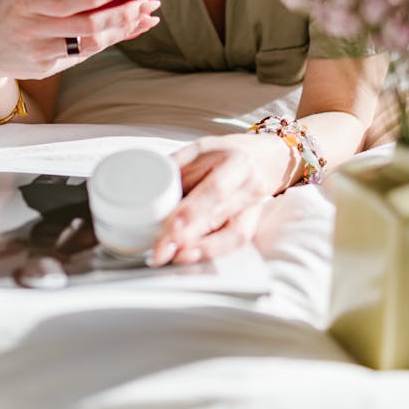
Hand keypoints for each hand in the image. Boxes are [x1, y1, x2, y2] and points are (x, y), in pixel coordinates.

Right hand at [0, 0, 160, 85]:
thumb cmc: (8, 8)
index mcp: (25, 4)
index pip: (68, 3)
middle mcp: (32, 31)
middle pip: (87, 28)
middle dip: (122, 15)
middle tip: (147, 4)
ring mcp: (40, 53)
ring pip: (91, 44)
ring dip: (123, 31)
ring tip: (146, 18)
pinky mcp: (47, 68)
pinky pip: (84, 53)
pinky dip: (108, 41)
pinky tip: (127, 30)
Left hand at [151, 132, 301, 265]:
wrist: (261, 158)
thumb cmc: (224, 154)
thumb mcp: (200, 149)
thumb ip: (176, 167)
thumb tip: (146, 189)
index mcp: (236, 162)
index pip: (214, 191)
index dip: (191, 212)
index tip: (169, 228)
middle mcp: (251, 186)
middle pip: (219, 216)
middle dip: (188, 237)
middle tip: (161, 251)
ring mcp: (255, 208)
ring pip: (232, 235)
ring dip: (202, 250)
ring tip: (175, 258)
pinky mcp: (253, 224)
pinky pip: (235, 243)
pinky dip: (213, 252)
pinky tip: (192, 257)